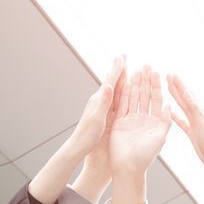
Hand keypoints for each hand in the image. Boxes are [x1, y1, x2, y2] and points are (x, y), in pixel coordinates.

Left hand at [74, 58, 126, 200]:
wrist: (79, 147)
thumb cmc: (87, 135)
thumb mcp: (97, 118)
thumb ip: (103, 102)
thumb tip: (108, 85)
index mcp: (99, 100)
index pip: (111, 80)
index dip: (118, 68)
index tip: (123, 56)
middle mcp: (99, 101)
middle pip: (112, 81)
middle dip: (119, 69)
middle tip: (124, 57)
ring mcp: (101, 107)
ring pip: (113, 90)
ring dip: (119, 79)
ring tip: (124, 70)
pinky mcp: (103, 115)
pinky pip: (113, 100)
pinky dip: (118, 92)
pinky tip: (119, 92)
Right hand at [109, 65, 170, 177]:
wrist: (127, 168)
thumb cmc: (145, 156)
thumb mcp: (160, 137)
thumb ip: (165, 120)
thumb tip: (170, 103)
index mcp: (156, 122)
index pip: (157, 99)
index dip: (157, 85)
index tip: (157, 72)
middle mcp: (144, 119)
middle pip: (145, 95)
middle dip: (146, 80)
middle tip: (147, 65)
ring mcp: (131, 120)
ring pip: (134, 98)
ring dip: (135, 84)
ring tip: (137, 69)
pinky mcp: (119, 122)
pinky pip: (122, 105)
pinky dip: (124, 94)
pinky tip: (126, 82)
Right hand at [167, 73, 203, 173]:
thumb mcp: (202, 122)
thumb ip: (194, 106)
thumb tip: (187, 90)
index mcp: (200, 111)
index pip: (187, 94)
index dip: (179, 84)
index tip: (171, 74)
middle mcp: (198, 115)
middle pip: (184, 98)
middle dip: (176, 87)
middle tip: (168, 76)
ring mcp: (195, 123)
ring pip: (183, 107)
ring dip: (176, 98)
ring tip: (169, 89)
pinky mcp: (193, 133)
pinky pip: (182, 122)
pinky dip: (176, 116)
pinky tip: (171, 113)